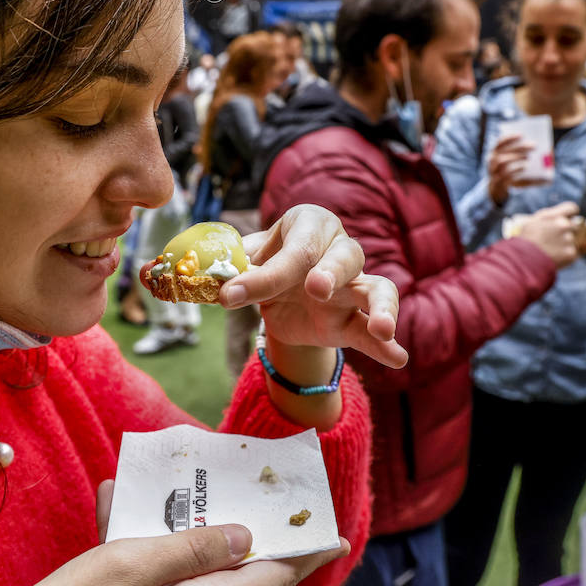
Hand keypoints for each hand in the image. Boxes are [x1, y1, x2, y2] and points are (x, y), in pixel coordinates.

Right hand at [0, 480, 349, 585]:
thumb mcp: (120, 571)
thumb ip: (184, 550)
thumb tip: (243, 535)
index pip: (272, 577)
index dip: (305, 551)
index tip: (336, 532)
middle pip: (240, 566)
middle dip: (246, 522)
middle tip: (254, 480)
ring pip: (196, 562)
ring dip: (183, 521)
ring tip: (166, 478)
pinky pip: (159, 570)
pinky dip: (145, 537)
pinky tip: (115, 503)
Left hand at [221, 204, 405, 369]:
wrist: (281, 294)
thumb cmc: (266, 264)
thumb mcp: (244, 263)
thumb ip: (226, 269)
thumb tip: (186, 279)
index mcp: (309, 226)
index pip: (295, 248)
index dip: (265, 274)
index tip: (230, 297)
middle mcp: (338, 250)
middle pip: (346, 256)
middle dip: (332, 271)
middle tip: (316, 288)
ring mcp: (354, 285)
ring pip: (378, 289)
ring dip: (381, 307)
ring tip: (381, 328)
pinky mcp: (355, 320)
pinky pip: (372, 331)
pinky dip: (388, 346)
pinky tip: (398, 358)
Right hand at [486, 134, 537, 204]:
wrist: (497, 188)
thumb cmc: (508, 170)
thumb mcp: (511, 161)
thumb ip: (520, 153)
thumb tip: (542, 150)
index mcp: (494, 153)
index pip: (500, 142)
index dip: (510, 138)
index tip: (522, 135)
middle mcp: (492, 161)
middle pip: (504, 151)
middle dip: (519, 147)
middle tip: (534, 146)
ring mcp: (494, 172)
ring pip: (502, 162)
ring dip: (516, 157)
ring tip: (528, 157)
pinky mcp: (498, 182)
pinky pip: (506, 175)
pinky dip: (516, 170)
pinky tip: (524, 168)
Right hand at [515, 201, 585, 268]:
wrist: (521, 261)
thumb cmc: (525, 241)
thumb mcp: (533, 222)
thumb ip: (552, 217)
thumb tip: (574, 220)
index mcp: (554, 216)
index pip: (572, 208)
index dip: (571, 214)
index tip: (568, 219)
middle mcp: (564, 225)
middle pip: (577, 226)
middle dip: (570, 231)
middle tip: (555, 240)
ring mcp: (569, 239)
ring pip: (577, 240)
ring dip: (568, 244)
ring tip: (552, 250)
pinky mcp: (571, 253)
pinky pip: (575, 252)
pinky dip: (567, 256)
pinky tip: (555, 257)